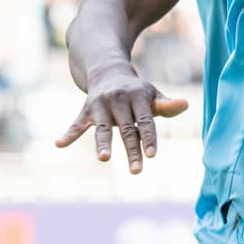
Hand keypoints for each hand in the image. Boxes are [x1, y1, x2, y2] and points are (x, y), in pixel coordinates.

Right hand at [55, 66, 188, 173]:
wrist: (108, 71)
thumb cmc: (137, 92)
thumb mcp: (152, 96)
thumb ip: (166, 105)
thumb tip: (185, 105)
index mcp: (138, 96)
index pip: (145, 121)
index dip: (148, 137)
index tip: (152, 155)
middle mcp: (118, 100)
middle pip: (126, 129)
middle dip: (131, 151)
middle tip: (136, 171)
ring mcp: (100, 106)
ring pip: (102, 128)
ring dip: (103, 144)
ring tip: (104, 158)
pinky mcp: (86, 111)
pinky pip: (76, 124)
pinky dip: (68, 134)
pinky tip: (59, 144)